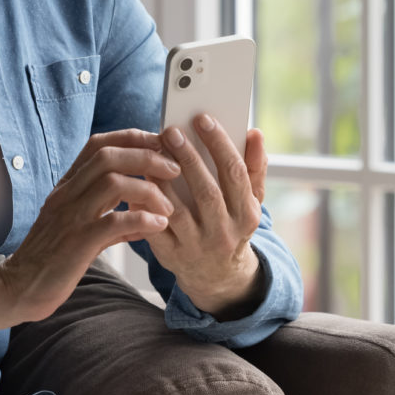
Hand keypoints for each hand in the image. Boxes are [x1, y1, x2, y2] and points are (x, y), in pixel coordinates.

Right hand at [0, 128, 179, 339]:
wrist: (17, 288)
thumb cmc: (50, 259)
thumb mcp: (79, 229)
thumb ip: (109, 218)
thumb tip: (144, 217)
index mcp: (66, 186)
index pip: (98, 145)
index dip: (133, 138)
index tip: (160, 145)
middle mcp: (66, 194)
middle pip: (108, 155)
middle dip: (147, 156)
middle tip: (174, 169)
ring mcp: (70, 217)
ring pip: (111, 182)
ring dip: (148, 189)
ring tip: (168, 206)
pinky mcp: (76, 243)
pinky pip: (112, 222)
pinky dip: (140, 220)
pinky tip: (157, 226)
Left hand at [144, 116, 268, 318]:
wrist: (217, 275)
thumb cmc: (232, 224)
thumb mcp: (250, 200)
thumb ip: (254, 167)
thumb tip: (254, 132)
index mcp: (246, 214)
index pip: (235, 174)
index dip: (219, 144)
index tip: (203, 119)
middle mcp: (224, 232)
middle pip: (206, 191)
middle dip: (188, 158)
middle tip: (171, 131)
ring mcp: (196, 247)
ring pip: (176, 210)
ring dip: (162, 179)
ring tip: (151, 152)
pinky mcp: (171, 256)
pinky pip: (154, 227)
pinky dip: (145, 204)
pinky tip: (139, 181)